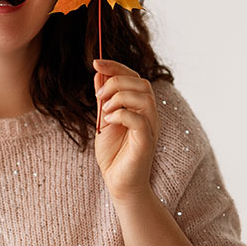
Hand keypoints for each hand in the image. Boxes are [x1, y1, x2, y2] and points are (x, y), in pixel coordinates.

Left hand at [93, 59, 159, 202]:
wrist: (118, 183)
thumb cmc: (114, 154)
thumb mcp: (103, 121)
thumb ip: (103, 99)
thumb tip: (99, 75)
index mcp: (141, 108)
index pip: (135, 78)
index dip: (116, 67)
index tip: (96, 63)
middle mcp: (150, 115)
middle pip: (141, 83)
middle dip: (116, 82)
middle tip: (98, 97)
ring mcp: (150, 128)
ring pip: (144, 97)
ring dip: (119, 98)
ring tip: (104, 111)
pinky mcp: (146, 142)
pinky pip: (139, 120)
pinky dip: (121, 115)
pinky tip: (108, 122)